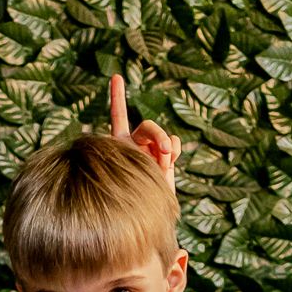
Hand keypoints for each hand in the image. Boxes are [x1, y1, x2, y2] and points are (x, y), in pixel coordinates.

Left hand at [108, 74, 179, 190]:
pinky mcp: (164, 158)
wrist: (143, 215)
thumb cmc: (125, 199)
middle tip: (165, 152)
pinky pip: (174, 142)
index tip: (117, 76)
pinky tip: (170, 160)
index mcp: (117, 145)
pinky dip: (174, 149)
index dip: (118, 96)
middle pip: (147, 126)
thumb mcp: (126, 175)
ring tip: (164, 164)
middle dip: (158, 135)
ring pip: (162, 135)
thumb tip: (163, 151)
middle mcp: (134, 145)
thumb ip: (140, 158)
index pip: (118, 116)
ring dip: (167, 147)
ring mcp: (150, 151)